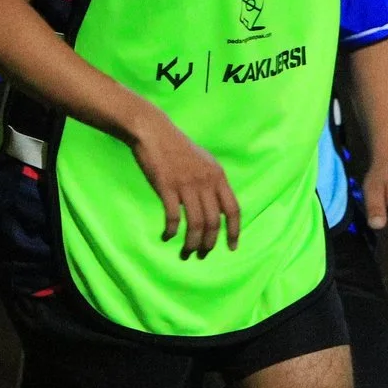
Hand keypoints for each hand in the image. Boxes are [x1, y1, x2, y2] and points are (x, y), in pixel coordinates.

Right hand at [130, 113, 238, 257]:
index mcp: (218, 175)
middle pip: (214, 222)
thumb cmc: (177, 148)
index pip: (233, 209)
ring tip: (185, 254)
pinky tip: (167, 237)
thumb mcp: (204, 161)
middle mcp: (206, 181)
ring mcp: (186, 184)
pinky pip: (174, 218)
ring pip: (196, 224)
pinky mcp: (166, 186)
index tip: (232, 248)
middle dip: (209, 244)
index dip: (234, 231)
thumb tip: (218, 208)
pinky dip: (171, 232)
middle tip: (201, 256)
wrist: (153, 131)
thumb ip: (213, 183)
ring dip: (191, 244)